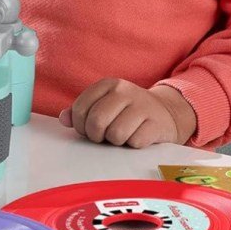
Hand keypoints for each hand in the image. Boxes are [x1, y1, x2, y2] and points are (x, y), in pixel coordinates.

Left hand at [59, 79, 196, 147]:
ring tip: (122, 135)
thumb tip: (64, 119)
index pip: (80, 110)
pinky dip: (133, 144)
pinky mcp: (157, 123)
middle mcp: (124, 91)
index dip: (80, 126)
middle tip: (104, 136)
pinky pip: (134, 142)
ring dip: (116, 141)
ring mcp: (142, 106)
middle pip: (96, 122)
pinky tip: (137, 136)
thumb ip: (80, 112)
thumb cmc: (126, 112)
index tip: (90, 128)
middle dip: (96, 135)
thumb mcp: (103, 106)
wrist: (166, 113)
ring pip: (115, 134)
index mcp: (108, 85)